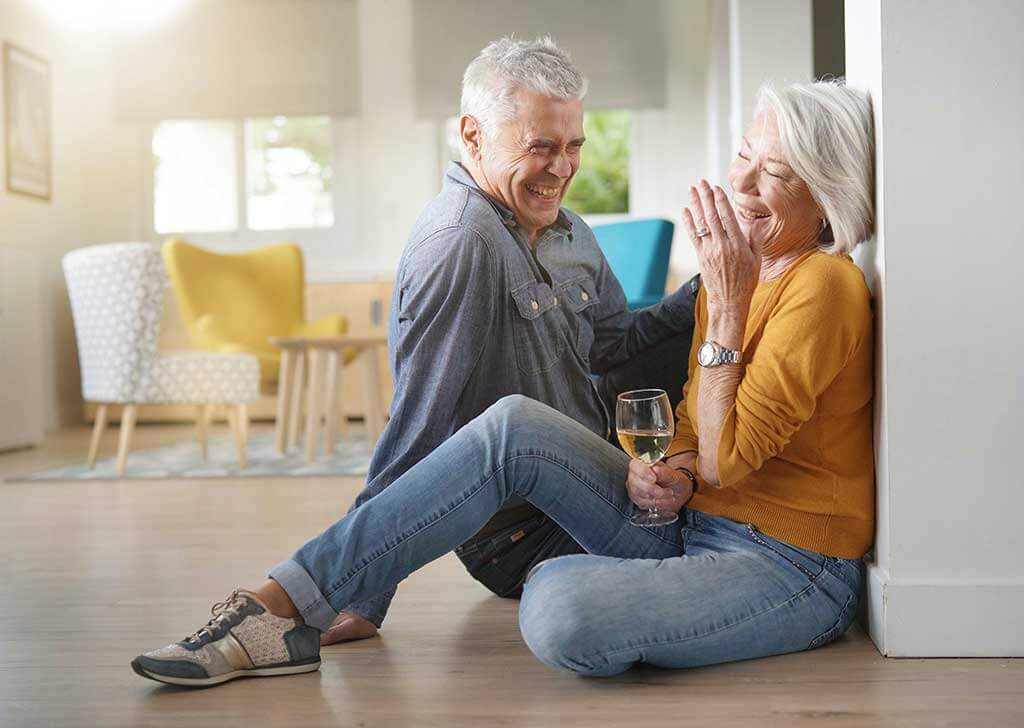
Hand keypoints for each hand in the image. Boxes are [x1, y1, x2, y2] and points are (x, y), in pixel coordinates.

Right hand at [625, 459, 694, 514]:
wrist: (678, 492)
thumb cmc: (674, 480)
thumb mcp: (674, 475)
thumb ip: (664, 473)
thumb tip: (656, 470)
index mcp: (643, 464)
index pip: (635, 465)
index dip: (642, 472)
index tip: (653, 478)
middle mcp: (636, 475)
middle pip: (634, 482)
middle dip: (651, 489)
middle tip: (665, 490)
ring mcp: (635, 488)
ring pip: (637, 494)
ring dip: (656, 497)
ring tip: (669, 494)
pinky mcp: (638, 499)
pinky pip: (642, 503)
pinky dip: (655, 503)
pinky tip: (664, 500)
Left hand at [682, 179, 760, 308]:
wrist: (729, 301)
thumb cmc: (746, 281)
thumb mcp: (757, 260)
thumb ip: (755, 240)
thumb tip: (757, 223)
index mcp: (738, 244)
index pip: (728, 217)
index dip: (721, 201)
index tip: (716, 188)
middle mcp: (722, 246)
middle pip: (712, 216)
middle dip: (706, 197)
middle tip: (701, 182)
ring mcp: (710, 251)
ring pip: (701, 223)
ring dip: (695, 205)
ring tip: (692, 190)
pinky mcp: (701, 257)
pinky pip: (693, 236)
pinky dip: (688, 222)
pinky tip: (685, 210)